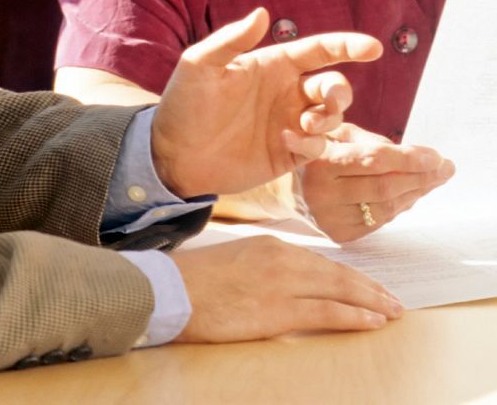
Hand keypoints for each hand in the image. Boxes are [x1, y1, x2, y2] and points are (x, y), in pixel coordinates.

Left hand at [151, 8, 381, 197]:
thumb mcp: (200, 65)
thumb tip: (262, 13)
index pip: (319, 50)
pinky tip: (288, 142)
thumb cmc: (183, 104)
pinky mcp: (289, 154)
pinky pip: (318, 148)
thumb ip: (231, 40)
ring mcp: (290, 122)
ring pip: (332, 117)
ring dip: (328, 119)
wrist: (173, 155)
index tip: (373, 48)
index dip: (348, 46)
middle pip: (334, 85)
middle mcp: (287, 92)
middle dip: (340, 91)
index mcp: (273, 64)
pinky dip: (313, 144)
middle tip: (326, 101)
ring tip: (305, 125)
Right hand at [172, 235, 402, 341]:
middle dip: (369, 286)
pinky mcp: (277, 310)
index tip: (368, 284)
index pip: (321, 260)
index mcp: (272, 245)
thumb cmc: (197, 281)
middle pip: (337, 272)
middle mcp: (282, 258)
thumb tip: (289, 286)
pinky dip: (354, 315)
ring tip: (392, 310)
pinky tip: (372, 320)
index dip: (349, 274)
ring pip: (339, 289)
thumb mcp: (237, 262)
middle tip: (394, 299)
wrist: (172, 291)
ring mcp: (282, 283)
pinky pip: (326, 312)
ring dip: (370, 301)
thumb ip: (265, 268)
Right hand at [300, 123, 454, 241]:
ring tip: (435, 179)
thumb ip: (370, 141)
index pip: (373, 160)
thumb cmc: (317, 152)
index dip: (408, 158)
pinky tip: (412, 194)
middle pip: (385, 187)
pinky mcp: (339, 235)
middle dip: (421, 177)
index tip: (436, 155)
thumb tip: (412, 155)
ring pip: (386, 208)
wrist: (286, 188)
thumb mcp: (335, 133)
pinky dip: (400, 207)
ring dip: (416, 193)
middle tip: (445, 167)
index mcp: (321, 160)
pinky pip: (379, 221)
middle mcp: (323, 192)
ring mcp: (331, 218)